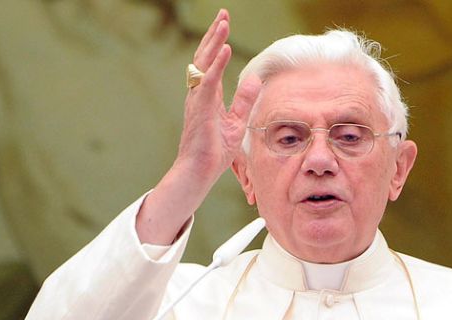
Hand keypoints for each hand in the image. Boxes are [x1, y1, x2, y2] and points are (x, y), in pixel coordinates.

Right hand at [136, 9, 261, 244]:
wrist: (199, 171)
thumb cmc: (214, 151)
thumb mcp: (236, 122)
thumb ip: (244, 100)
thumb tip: (254, 80)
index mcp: (207, 96)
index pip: (211, 63)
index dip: (218, 42)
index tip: (225, 23)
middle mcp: (199, 94)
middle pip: (205, 57)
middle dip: (215, 34)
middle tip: (224, 14)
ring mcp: (197, 100)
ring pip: (204, 65)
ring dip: (214, 43)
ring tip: (224, 24)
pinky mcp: (200, 110)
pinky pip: (208, 82)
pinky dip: (216, 65)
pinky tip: (224, 50)